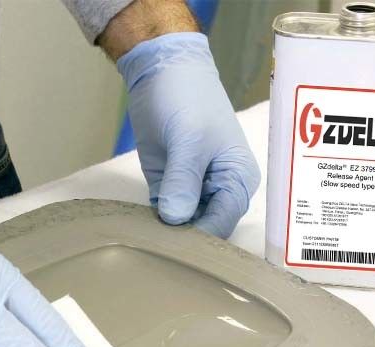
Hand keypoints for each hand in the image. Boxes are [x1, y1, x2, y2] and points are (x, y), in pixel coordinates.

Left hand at [117, 32, 259, 238]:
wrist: (161, 71)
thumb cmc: (187, 98)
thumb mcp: (187, 138)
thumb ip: (184, 180)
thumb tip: (176, 219)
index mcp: (237, 180)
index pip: (223, 223)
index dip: (200, 237)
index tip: (174, 247)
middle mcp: (219, 191)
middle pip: (203, 231)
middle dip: (182, 240)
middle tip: (155, 249)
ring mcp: (191, 191)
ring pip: (181, 227)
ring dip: (164, 233)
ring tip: (144, 241)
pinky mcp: (167, 188)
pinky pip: (161, 215)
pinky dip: (151, 222)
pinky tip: (137, 228)